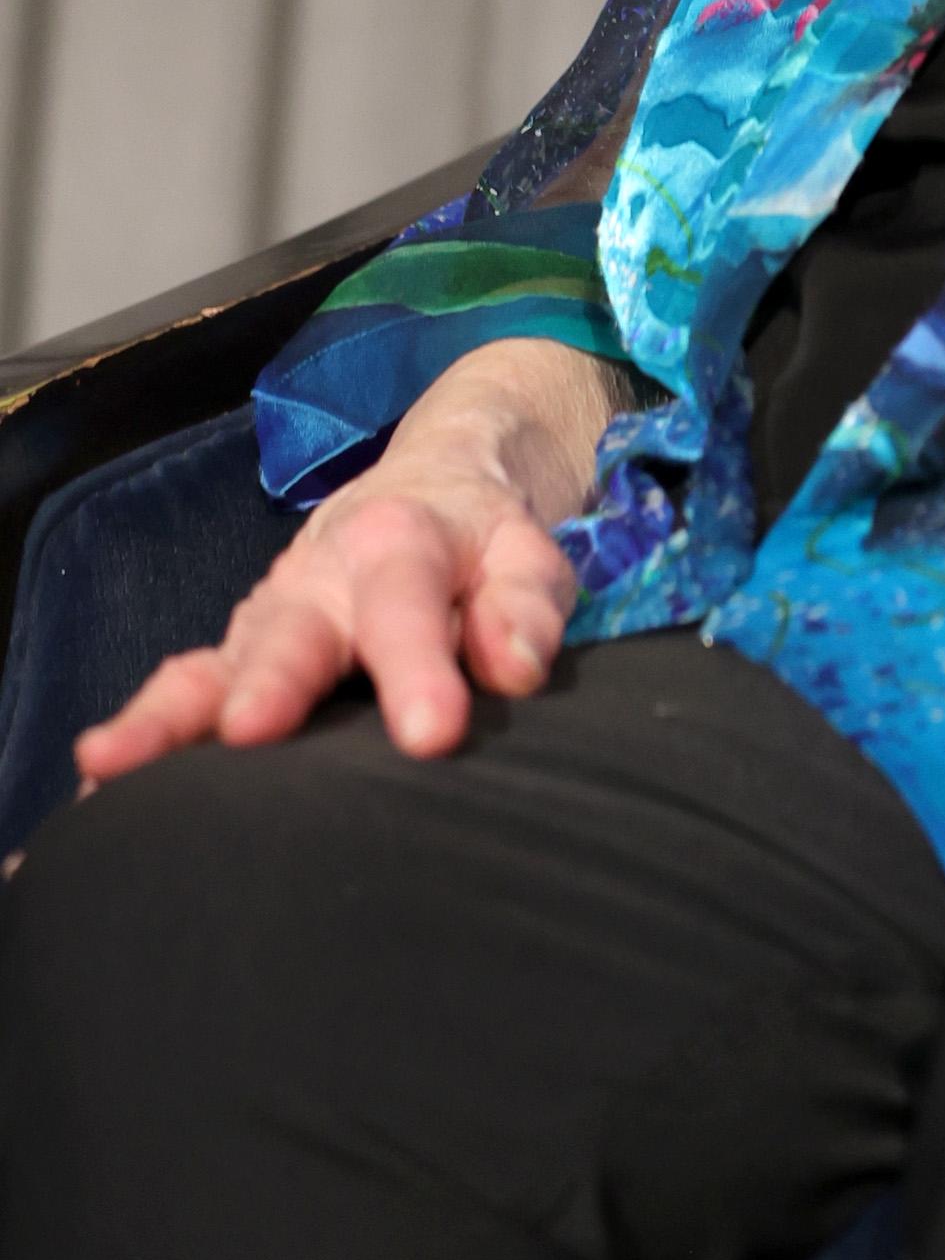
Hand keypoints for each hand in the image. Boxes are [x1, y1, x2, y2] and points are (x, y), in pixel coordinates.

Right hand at [72, 339, 633, 780]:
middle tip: (252, 729)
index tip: (430, 732)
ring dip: (169, 716)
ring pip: (214, 665)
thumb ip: (527, 603)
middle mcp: (320, 578)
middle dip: (271, 682)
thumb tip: (516, 666)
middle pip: (291, 632)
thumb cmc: (481, 540)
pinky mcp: (239, 656)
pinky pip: (186, 689)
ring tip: (117, 762)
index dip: (418, 668)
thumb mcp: (526, 551)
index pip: (409, 607)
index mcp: (401, 542)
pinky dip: (145, 729)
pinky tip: (102, 779)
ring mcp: (269, 619)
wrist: (434, 481)